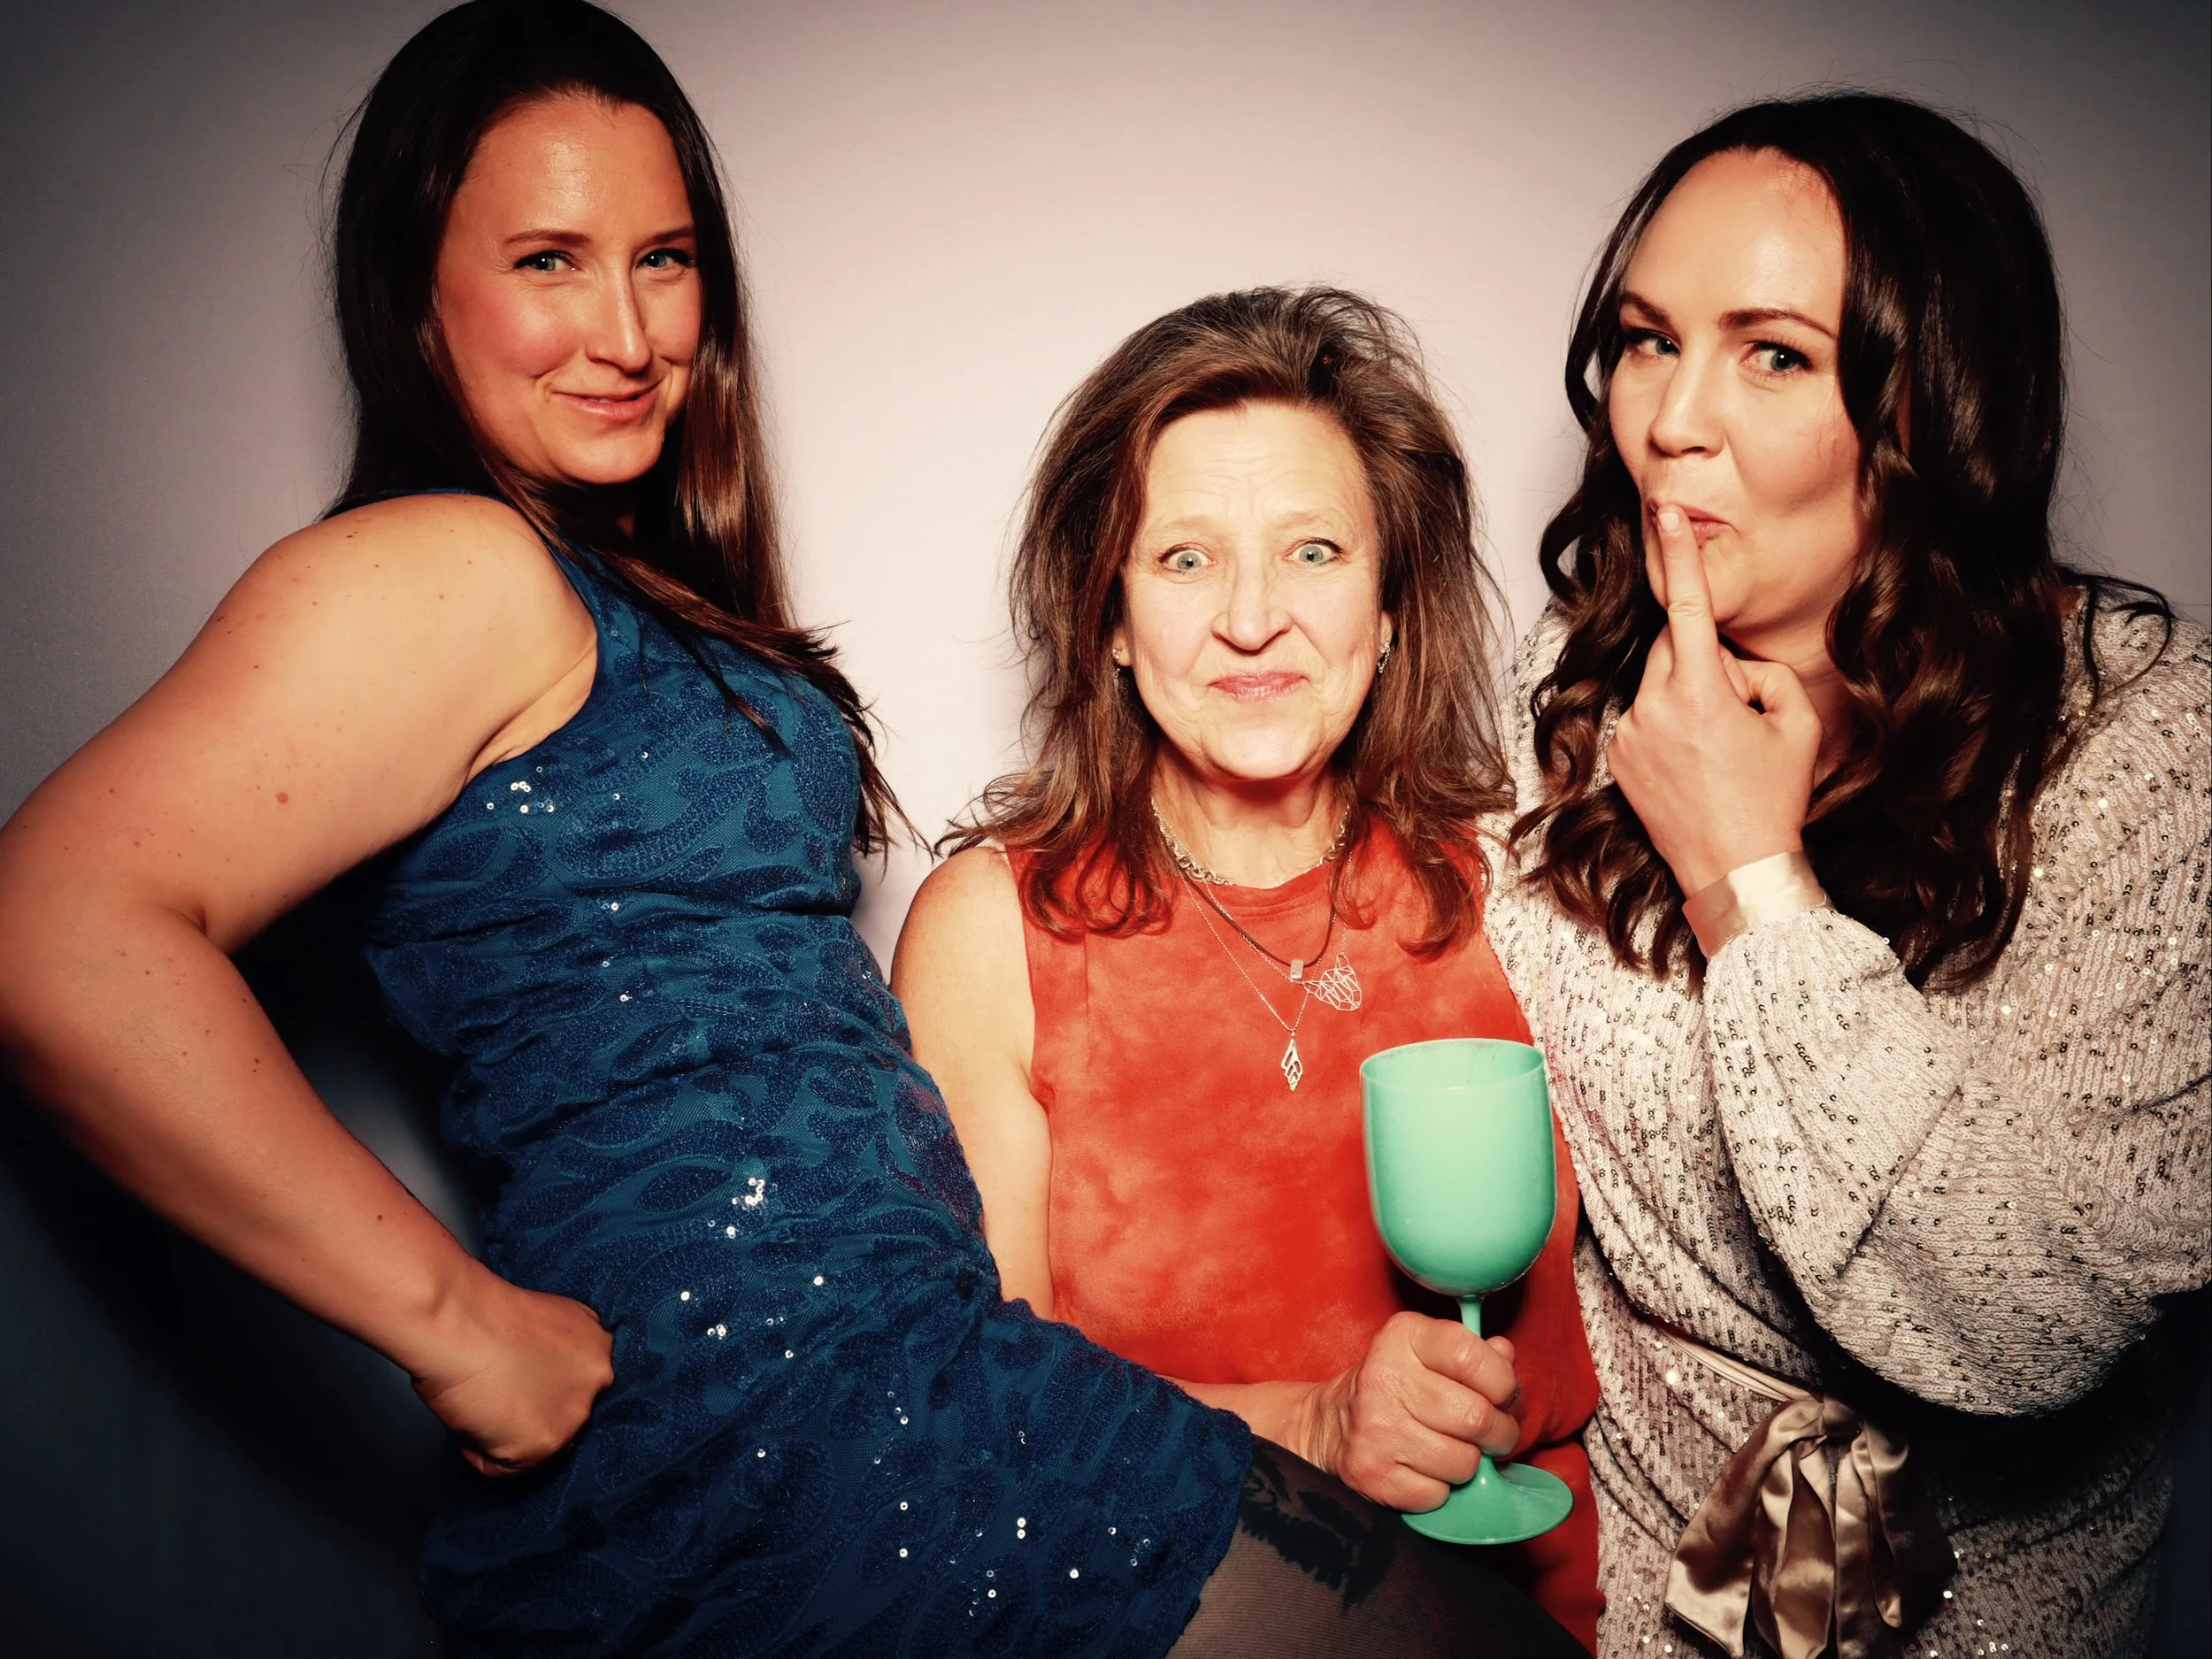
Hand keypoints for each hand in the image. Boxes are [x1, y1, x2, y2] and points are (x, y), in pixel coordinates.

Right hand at [409, 1270, 614, 1477]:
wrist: (457, 1319)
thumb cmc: (481, 1313)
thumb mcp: (543, 1323)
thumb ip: (557, 1353)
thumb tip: (540, 1379)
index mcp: (599, 1344)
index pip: (583, 1386)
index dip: (549, 1390)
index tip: (527, 1388)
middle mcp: (598, 1380)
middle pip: (562, 1417)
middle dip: (530, 1412)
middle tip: (499, 1394)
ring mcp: (574, 1414)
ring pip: (535, 1445)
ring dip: (504, 1433)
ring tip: (482, 1399)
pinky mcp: (543, 1444)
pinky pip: (502, 1468)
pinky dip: (477, 1451)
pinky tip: (471, 1417)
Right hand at [1301, 1311, 1523, 1511]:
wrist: (1328, 1425)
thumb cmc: (1394, 1386)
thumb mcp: (1428, 1353)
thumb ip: (1474, 1352)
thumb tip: (1506, 1356)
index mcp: (1403, 1338)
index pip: (1472, 1356)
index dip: (1503, 1382)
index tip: (1501, 1395)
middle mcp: (1384, 1379)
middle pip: (1477, 1417)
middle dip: (1499, 1433)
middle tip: (1491, 1434)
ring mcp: (1376, 1429)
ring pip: (1463, 1461)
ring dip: (1469, 1463)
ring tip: (1454, 1449)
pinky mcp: (1372, 1475)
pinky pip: (1438, 1494)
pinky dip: (1440, 1489)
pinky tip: (1425, 1470)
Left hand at [1608, 506, 1823, 895]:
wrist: (1735, 872)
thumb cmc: (1771, 801)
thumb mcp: (1795, 726)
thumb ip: (1766, 672)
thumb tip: (1733, 663)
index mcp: (1699, 694)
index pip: (1688, 608)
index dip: (1679, 555)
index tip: (1662, 513)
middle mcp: (1653, 709)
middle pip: (1677, 648)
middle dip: (1709, 663)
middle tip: (1741, 714)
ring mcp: (1630, 736)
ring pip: (1661, 684)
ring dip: (1690, 696)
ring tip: (1717, 751)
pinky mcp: (1618, 759)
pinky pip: (1646, 717)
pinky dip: (1670, 726)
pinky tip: (1695, 767)